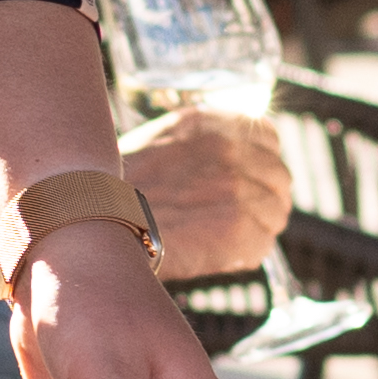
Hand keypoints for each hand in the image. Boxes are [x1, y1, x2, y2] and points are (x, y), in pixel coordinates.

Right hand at [126, 105, 288, 283]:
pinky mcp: (239, 228)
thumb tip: (233, 162)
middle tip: (246, 215)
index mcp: (212, 125)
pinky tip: (222, 253)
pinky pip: (263, 245)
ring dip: (259, 226)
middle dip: (268, 196)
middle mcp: (229, 151)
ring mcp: (238, 189)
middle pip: (279, 176)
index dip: (266, 160)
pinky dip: (248, 253)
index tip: (256, 177)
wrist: (98, 223)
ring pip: (276, 212)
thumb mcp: (161, 143)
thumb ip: (201, 144)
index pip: (268, 137)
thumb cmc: (120, 189)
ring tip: (230, 237)